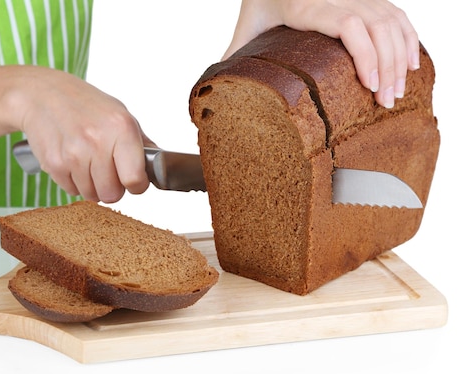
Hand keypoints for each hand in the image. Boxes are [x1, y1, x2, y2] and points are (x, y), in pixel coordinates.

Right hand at [9, 67, 150, 202]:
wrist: (42, 94)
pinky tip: (72, 160)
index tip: (134, 180)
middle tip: (107, 170)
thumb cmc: (85, 104)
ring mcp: (74, 154)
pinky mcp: (54, 164)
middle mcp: (98, 141)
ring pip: (92, 196)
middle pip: (113, 194)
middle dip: (113, 187)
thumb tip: (165, 166)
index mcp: (121, 128)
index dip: (137, 185)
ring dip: (92, 185)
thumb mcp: (120, 114)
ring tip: (88, 162)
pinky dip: (74, 181)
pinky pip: (72, 191)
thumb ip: (142, 143)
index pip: (136, 180)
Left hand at [223, 0, 419, 108]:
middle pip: (377, 27)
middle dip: (388, 67)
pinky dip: (409, 38)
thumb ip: (236, 51)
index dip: (365, 55)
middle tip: (385, 103)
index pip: (347, 24)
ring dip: (400, 58)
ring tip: (396, 93)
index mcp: (307, 5)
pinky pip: (397, 14)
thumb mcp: (247, 24)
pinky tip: (412, 64)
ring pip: (391, 22)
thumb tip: (221, 83)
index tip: (370, 85)